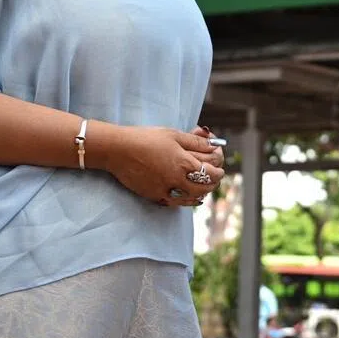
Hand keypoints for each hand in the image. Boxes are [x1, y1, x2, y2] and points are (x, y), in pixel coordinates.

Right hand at [92, 124, 223, 206]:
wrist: (118, 150)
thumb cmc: (145, 138)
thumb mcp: (173, 134)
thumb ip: (195, 142)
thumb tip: (213, 145)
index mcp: (184, 162)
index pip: (211, 171)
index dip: (218, 170)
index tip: (219, 167)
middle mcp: (177, 179)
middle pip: (204, 187)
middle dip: (213, 183)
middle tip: (215, 178)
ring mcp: (166, 190)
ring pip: (191, 198)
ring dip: (202, 193)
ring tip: (205, 189)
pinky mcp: (155, 195)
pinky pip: (176, 203)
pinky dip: (186, 201)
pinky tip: (190, 198)